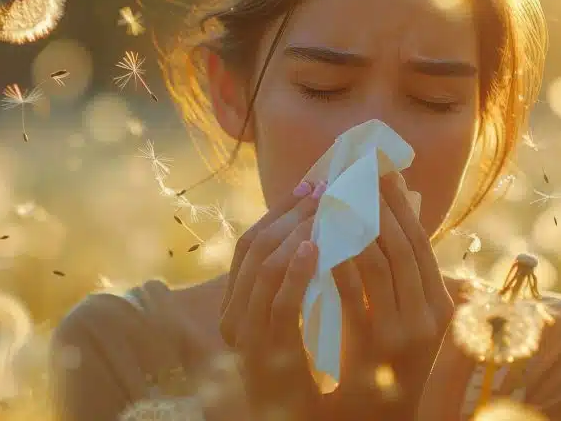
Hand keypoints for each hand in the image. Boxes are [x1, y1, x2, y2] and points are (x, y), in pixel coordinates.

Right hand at [218, 180, 325, 419]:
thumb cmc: (308, 375)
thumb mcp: (301, 320)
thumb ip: (303, 280)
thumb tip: (327, 226)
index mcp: (237, 305)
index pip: (250, 244)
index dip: (280, 210)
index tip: (313, 184)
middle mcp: (233, 318)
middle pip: (255, 247)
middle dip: (292, 214)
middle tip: (326, 190)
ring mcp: (245, 337)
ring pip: (263, 268)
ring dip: (297, 233)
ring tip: (326, 210)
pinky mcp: (265, 357)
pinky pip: (279, 306)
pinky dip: (296, 273)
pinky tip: (317, 249)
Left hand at [329, 172, 454, 419]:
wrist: (385, 420)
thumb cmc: (392, 371)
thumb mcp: (409, 325)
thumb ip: (405, 284)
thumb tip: (390, 226)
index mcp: (441, 305)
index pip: (421, 243)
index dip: (402, 206)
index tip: (383, 174)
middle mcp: (429, 315)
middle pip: (401, 244)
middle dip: (376, 205)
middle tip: (354, 174)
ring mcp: (402, 331)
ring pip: (378, 261)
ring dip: (353, 225)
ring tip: (333, 198)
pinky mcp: (371, 345)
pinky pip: (351, 290)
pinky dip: (335, 259)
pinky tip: (319, 239)